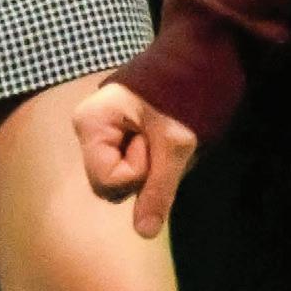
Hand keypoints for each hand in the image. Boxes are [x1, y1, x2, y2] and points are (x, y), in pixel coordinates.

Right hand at [75, 80, 199, 239]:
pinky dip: (153, 156)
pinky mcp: (117, 132)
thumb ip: (159, 189)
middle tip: (163, 137)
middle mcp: (88, 127)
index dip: (139, 171)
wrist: (202, 57)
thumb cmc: (187, 93)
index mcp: (91, 123)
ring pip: (124, 175)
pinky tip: (164, 136)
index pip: (108, 180)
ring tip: (165, 133)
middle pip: (111, 182)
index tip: (155, 141)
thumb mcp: (177, 144)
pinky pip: (133, 162)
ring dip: (152, 164)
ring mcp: (101, 130)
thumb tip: (144, 233)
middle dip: (145, 169)